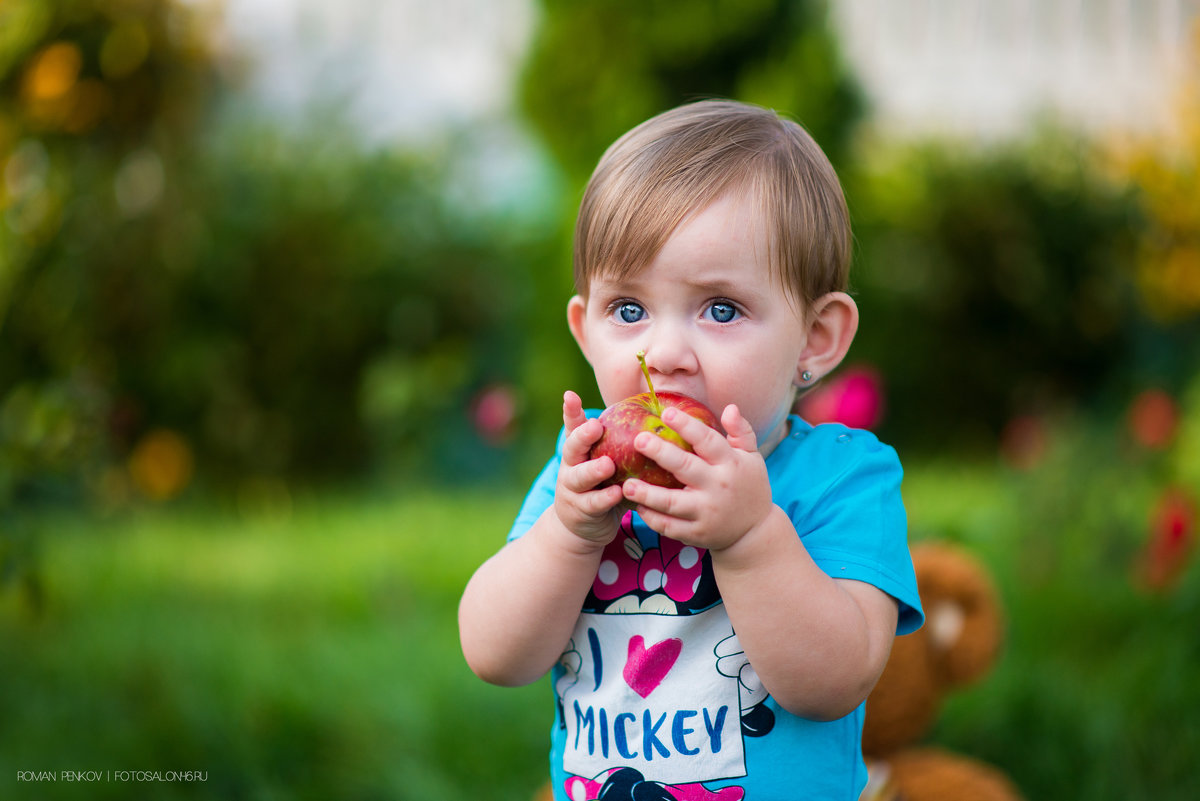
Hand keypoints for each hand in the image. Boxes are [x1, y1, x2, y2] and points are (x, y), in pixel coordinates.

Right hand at [553, 391, 624, 546]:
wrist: (582, 525)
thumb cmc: (604, 485)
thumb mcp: (609, 462)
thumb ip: (623, 445)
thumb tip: (663, 418)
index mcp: (580, 450)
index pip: (574, 426)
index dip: (571, 411)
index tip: (570, 395)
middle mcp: (572, 465)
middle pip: (572, 447)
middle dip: (583, 436)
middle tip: (596, 426)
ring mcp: (573, 488)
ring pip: (579, 477)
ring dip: (593, 470)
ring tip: (607, 465)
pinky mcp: (581, 510)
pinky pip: (593, 503)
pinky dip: (606, 498)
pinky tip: (618, 493)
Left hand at [621, 404, 774, 550]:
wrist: (755, 532)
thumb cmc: (749, 485)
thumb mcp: (752, 457)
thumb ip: (741, 431)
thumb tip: (730, 407)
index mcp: (731, 464)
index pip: (707, 441)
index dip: (687, 426)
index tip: (666, 413)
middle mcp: (718, 487)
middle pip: (685, 467)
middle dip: (660, 453)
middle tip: (638, 440)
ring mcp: (707, 512)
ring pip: (672, 502)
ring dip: (647, 494)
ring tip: (627, 484)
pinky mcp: (697, 533)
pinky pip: (670, 526)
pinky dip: (652, 518)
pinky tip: (638, 506)